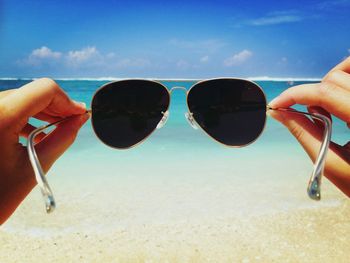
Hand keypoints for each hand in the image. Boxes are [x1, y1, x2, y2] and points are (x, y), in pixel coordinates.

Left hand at [0, 78, 88, 223]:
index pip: (45, 90)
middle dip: (57, 107)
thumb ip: (62, 138)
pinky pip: (8, 107)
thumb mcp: (34, 166)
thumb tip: (79, 119)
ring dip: (43, 111)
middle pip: (33, 93)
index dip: (67, 101)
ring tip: (55, 130)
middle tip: (72, 123)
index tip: (79, 114)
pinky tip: (35, 133)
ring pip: (21, 98)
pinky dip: (26, 116)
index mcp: (0, 117)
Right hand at [269, 57, 349, 196]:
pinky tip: (340, 96)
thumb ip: (305, 134)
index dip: (295, 95)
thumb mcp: (332, 164)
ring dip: (331, 80)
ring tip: (329, 104)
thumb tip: (279, 113)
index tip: (277, 104)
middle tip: (314, 116)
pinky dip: (343, 78)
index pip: (326, 93)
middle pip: (335, 78)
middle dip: (313, 94)